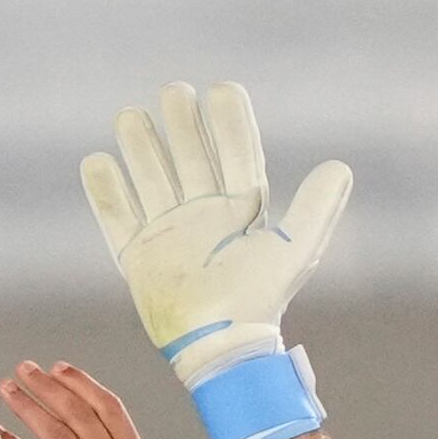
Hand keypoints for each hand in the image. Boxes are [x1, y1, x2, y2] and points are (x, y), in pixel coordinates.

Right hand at [81, 78, 349, 392]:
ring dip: (140, 148)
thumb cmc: (259, 301)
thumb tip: (340, 167)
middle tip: (173, 91)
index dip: (228, 122)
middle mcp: (202, 213)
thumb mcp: (293, 251)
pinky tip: (97, 162)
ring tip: (129, 116)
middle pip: (187, 157)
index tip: (221, 90)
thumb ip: (316, 209)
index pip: (234, 153)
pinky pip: (116, 217)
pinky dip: (105, 192)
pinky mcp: (138, 256)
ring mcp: (167, 232)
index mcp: (240, 208)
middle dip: (180, 124)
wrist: (219, 348)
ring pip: (150, 178)